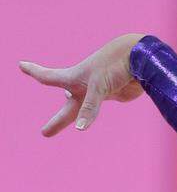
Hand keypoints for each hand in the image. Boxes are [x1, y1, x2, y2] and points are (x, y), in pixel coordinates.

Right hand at [18, 32, 146, 135]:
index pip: (49, 77)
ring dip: (79, 116)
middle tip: (45, 132)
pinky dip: (101, 107)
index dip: (34, 71)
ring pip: (86, 109)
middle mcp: (84, 87)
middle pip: (69, 108)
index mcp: (74, 79)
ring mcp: (100, 92)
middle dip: (58, 121)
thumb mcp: (98, 87)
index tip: (21, 64)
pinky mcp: (116, 94)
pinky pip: (105, 105)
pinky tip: (106, 102)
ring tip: (72, 124)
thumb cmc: (113, 66)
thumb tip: (79, 128)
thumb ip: (89, 108)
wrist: (141, 58)